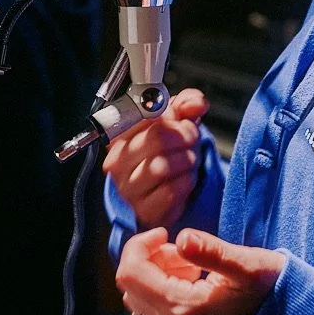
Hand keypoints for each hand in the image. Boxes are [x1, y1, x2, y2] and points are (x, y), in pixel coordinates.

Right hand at [103, 87, 208, 229]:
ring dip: (187, 161)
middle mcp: (117, 163)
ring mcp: (128, 189)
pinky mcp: (143, 211)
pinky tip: (186, 180)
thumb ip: (186, 105)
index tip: (183, 122)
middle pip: (158, 138)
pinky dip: (186, 182)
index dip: (174, 118)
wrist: (164, 193)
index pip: (147, 117)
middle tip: (193, 140)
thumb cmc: (165, 154)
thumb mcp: (174, 123)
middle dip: (185, 137)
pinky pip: (171, 192)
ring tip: (190, 161)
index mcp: (119, 136)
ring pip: (163, 166)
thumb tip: (196, 103)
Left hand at [115, 226, 285, 314]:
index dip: (140, 245)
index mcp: (183, 311)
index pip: (130, 272)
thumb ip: (212, 251)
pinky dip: (160, 295)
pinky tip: (190, 286)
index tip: (165, 233)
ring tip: (191, 268)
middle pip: (130, 286)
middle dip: (149, 260)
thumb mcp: (249, 265)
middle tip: (185, 253)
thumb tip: (182, 238)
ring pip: (138, 301)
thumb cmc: (271, 293)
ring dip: (154, 277)